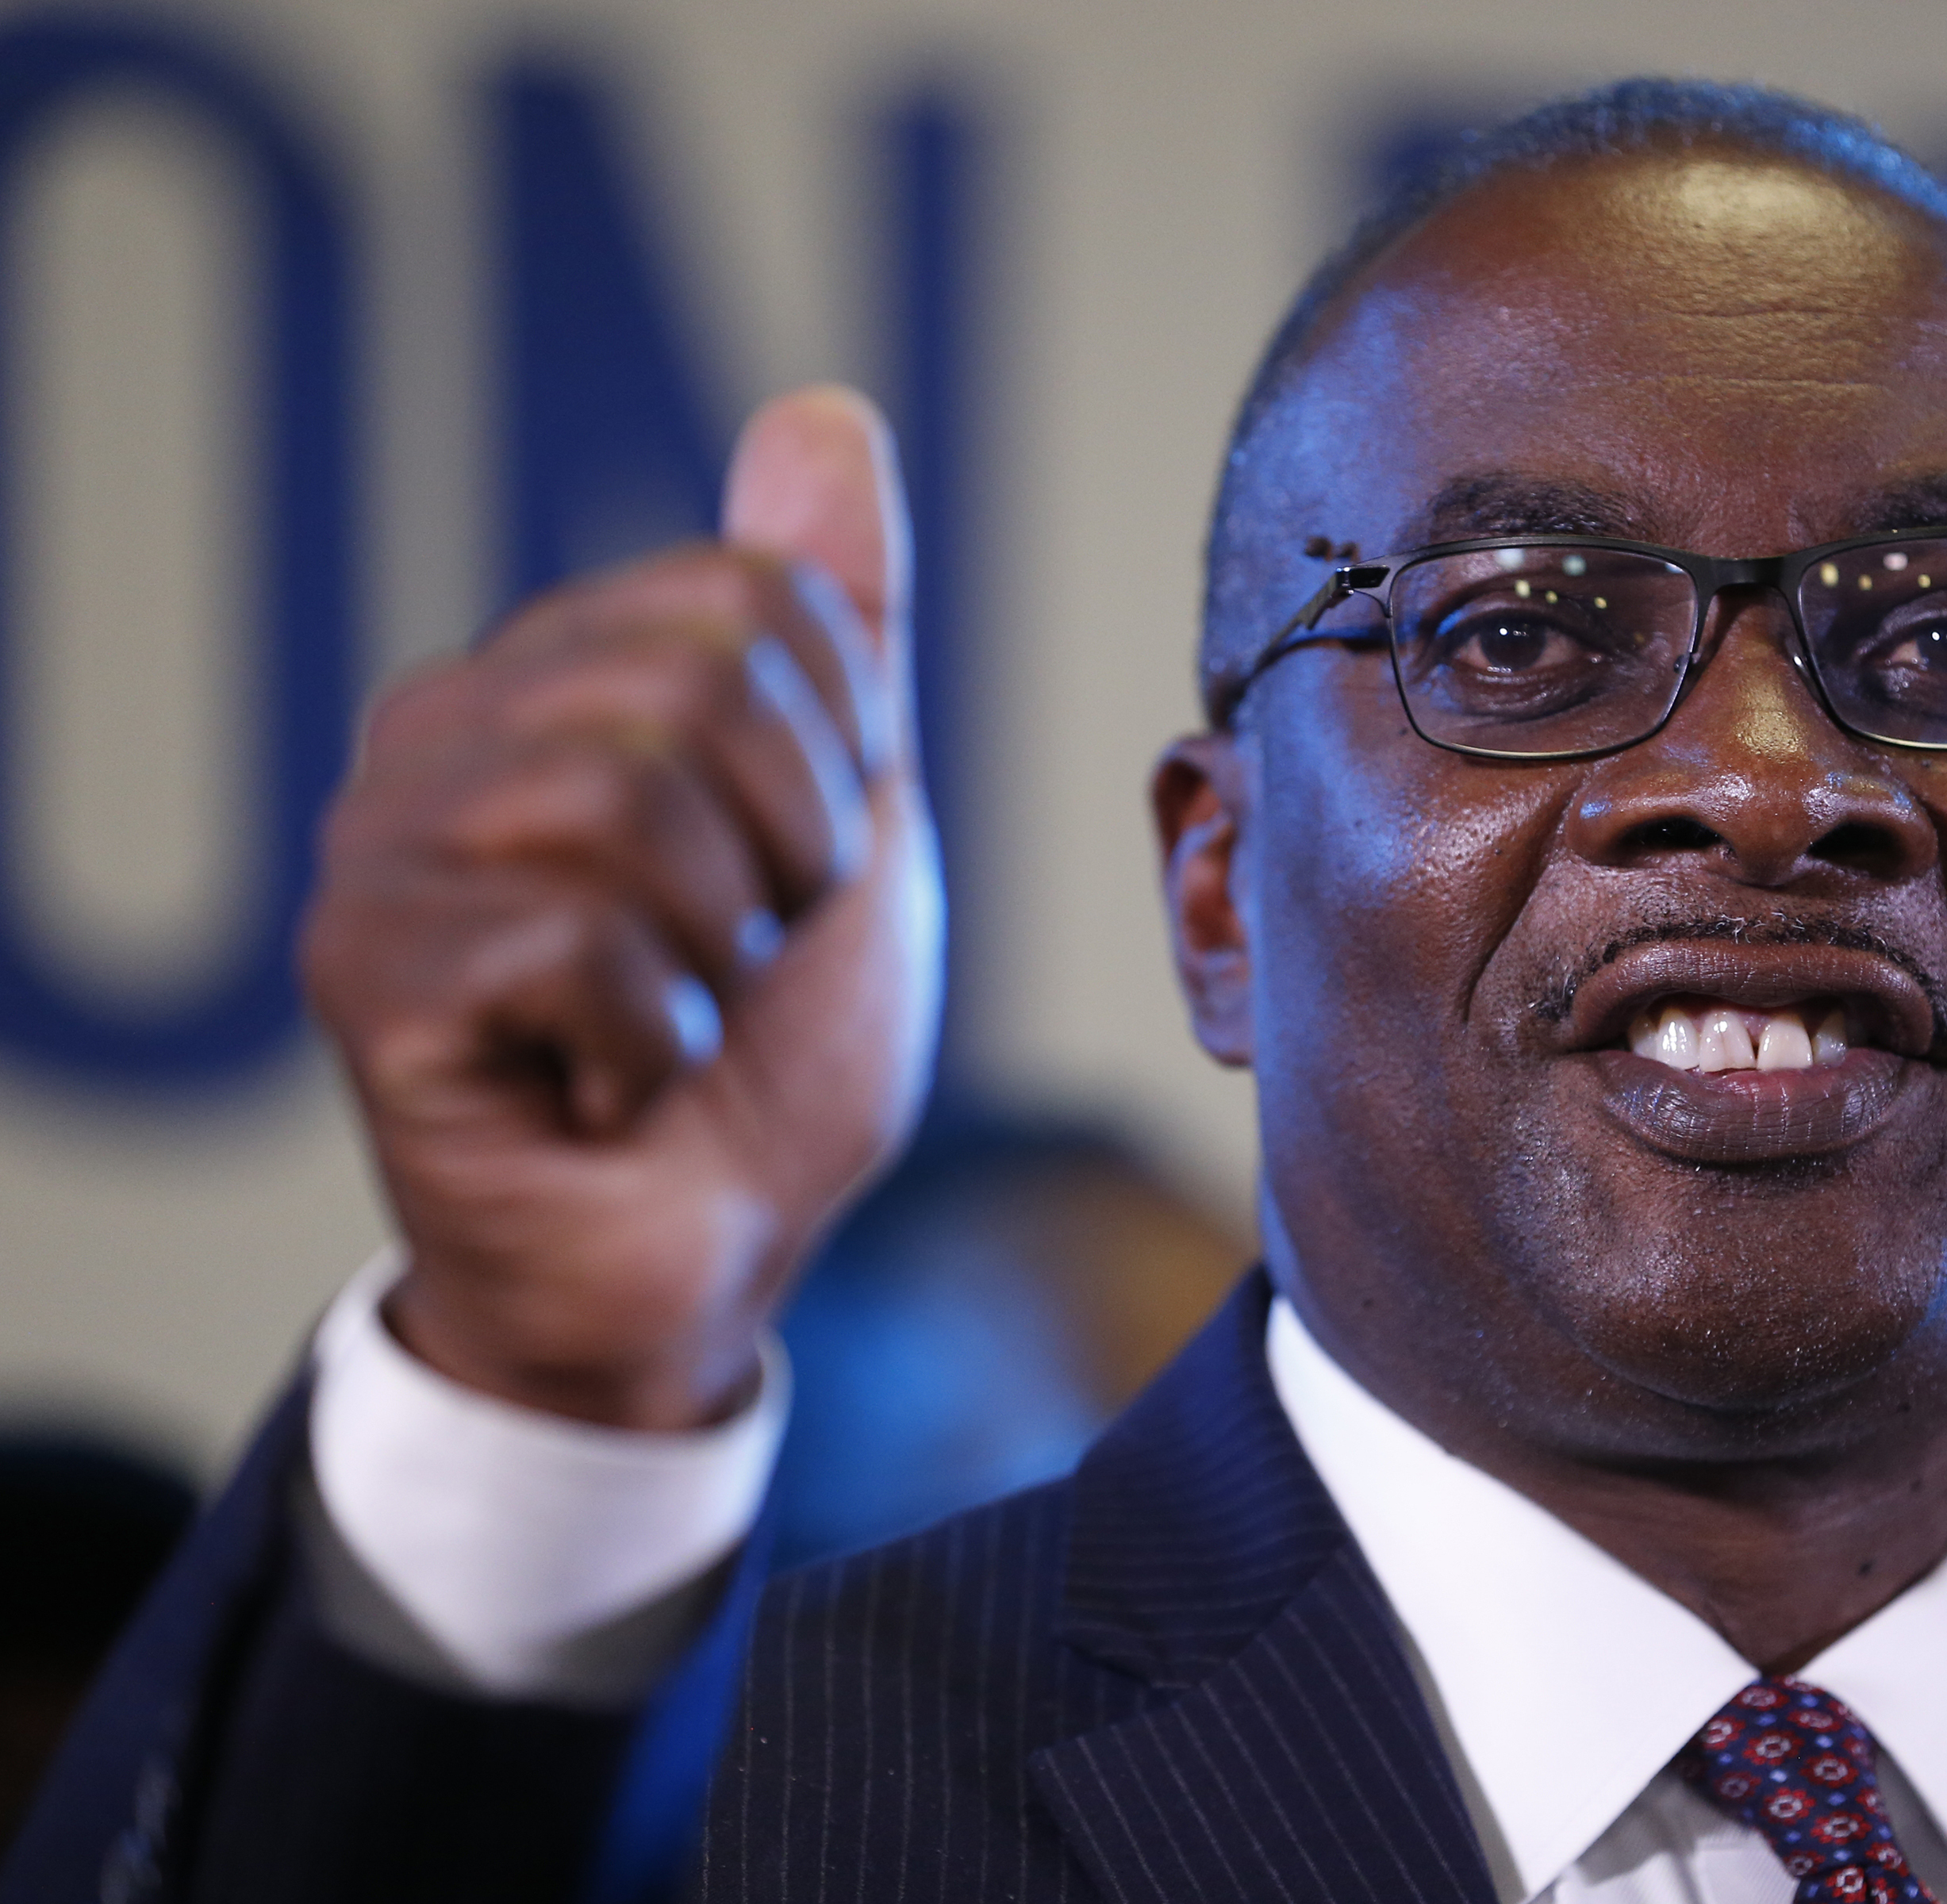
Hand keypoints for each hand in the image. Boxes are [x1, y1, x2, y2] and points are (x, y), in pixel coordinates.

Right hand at [302, 388, 944, 1428]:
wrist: (705, 1256)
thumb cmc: (768, 1049)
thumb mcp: (849, 817)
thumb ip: (834, 627)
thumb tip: (822, 413)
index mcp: (562, 674)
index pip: (760, 602)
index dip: (839, 763)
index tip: (799, 877)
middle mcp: (446, 729)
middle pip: (699, 684)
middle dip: (787, 858)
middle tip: (737, 962)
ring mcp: (385, 846)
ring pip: (631, 808)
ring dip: (717, 959)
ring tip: (669, 1022)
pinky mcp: (363, 972)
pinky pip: (573, 942)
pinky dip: (649, 1044)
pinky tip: (607, 1086)